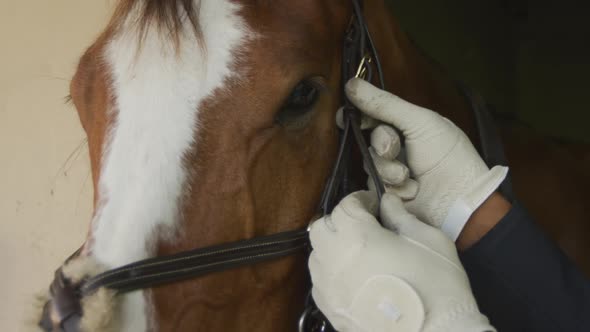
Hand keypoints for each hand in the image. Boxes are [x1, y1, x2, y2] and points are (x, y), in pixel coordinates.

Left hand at [309, 191, 493, 331]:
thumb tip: (388, 202)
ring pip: (316, 254)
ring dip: (332, 246)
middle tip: (363, 224)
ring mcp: (328, 286)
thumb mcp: (428, 240)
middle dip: (340, 220)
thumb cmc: (436, 286)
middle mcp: (334, 258)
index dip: (361, 199)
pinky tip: (353, 276)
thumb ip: (402, 216)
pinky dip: (331, 272)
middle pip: (322, 226)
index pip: (346, 205)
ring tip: (357, 251)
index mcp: (357, 235)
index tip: (375, 204)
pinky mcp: (329, 308)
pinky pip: (320, 282)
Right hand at [346, 78, 507, 239]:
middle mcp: (396, 146)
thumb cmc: (449, 156)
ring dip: (388, 169)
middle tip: (394, 148)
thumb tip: (351, 84)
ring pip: (369, 164)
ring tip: (408, 176)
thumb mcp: (420, 122)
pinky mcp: (387, 195)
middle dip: (381, 143)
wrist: (460, 200)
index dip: (356, 114)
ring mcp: (391, 171)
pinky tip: (411, 190)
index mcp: (406, 125)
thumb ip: (384, 104)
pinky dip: (392, 188)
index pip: (372, 114)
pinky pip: (373, 186)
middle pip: (368, 138)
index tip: (346, 116)